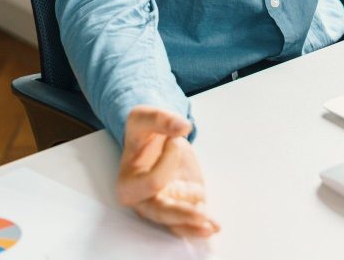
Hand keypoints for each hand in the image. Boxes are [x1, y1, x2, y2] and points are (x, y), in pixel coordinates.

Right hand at [116, 106, 219, 238]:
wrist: (155, 138)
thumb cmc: (145, 131)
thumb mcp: (146, 117)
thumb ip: (161, 119)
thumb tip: (182, 127)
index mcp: (128, 183)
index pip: (153, 181)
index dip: (168, 161)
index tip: (175, 140)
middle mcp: (143, 201)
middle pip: (161, 212)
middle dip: (181, 214)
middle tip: (202, 211)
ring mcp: (162, 206)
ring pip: (176, 223)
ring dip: (194, 225)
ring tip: (212, 225)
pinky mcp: (179, 206)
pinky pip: (187, 222)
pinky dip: (199, 226)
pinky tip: (214, 225)